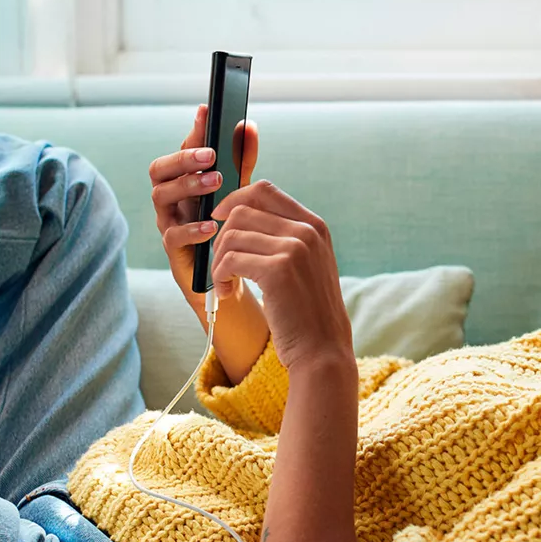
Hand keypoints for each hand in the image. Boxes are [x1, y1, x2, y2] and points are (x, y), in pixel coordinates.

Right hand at [149, 104, 259, 309]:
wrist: (230, 277)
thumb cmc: (229, 228)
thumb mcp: (239, 192)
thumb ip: (241, 161)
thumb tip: (248, 126)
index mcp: (185, 180)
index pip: (183, 149)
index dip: (193, 131)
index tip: (207, 111)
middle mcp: (172, 198)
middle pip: (160, 170)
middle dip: (183, 158)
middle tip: (210, 155)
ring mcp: (169, 222)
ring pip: (160, 196)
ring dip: (187, 185)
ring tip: (214, 182)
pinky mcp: (173, 249)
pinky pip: (172, 235)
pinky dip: (191, 228)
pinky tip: (210, 226)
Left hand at [211, 180, 353, 371]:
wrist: (322, 350)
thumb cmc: (307, 313)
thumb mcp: (306, 266)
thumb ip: (285, 239)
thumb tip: (240, 217)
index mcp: (314, 226)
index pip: (265, 190)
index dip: (234, 199)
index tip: (219, 220)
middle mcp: (307, 232)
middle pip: (242, 211)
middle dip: (221, 237)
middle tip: (220, 265)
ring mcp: (295, 248)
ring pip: (232, 235)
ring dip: (218, 260)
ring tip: (222, 283)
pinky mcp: (278, 270)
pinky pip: (230, 260)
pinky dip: (219, 276)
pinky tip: (224, 293)